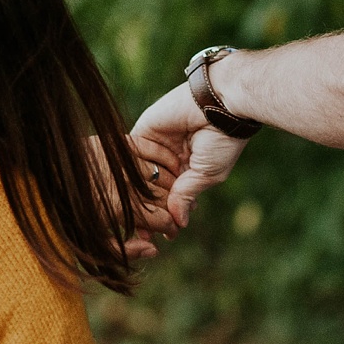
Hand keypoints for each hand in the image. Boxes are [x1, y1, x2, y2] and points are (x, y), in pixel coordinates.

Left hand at [129, 87, 248, 233]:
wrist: (218, 105)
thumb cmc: (221, 141)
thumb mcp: (207, 174)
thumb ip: (186, 195)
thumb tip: (177, 224)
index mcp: (189, 169)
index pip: (172, 197)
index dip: (164, 217)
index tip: (158, 238)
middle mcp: (172, 159)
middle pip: (153, 189)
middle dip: (148, 211)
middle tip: (142, 234)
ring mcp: (158, 145)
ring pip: (141, 175)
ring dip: (136, 195)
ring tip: (132, 219)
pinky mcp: (146, 131)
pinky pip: (132, 153)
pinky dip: (128, 171)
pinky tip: (122, 191)